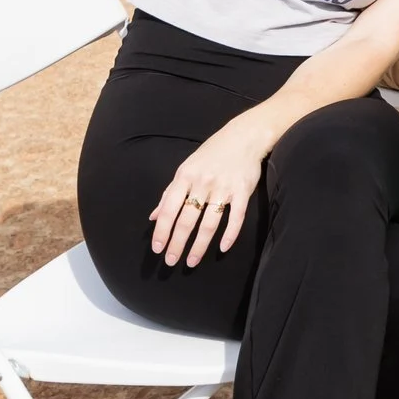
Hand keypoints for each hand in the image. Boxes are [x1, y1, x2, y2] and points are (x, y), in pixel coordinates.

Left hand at [150, 118, 266, 266]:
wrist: (244, 137)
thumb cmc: (212, 153)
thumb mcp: (186, 169)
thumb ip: (170, 193)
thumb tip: (154, 216)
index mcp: (185, 177)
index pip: (169, 209)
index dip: (162, 231)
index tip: (157, 249)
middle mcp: (202, 183)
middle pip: (187, 220)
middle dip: (177, 243)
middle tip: (171, 262)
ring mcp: (223, 188)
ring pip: (209, 223)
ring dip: (199, 245)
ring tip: (191, 261)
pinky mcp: (242, 191)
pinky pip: (236, 217)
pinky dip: (230, 234)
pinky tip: (223, 248)